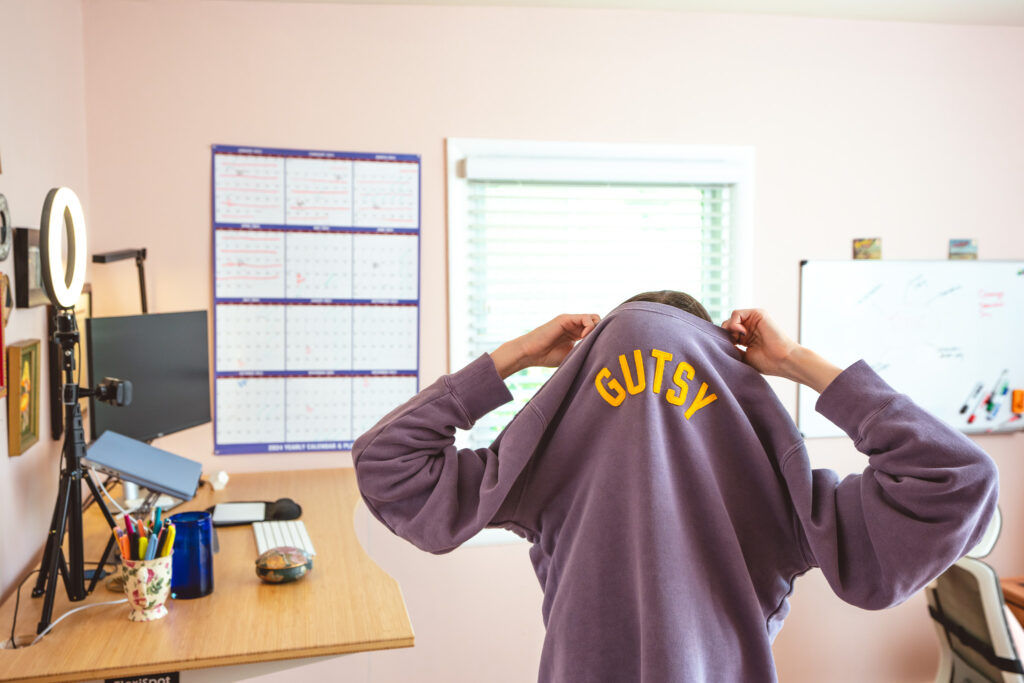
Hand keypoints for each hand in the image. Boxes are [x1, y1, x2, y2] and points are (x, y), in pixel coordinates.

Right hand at [491, 313, 600, 378]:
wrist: (530, 354)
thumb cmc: (547, 357)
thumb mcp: (571, 355)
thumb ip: (584, 350)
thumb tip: (602, 353)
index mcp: (577, 333)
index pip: (597, 330)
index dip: (602, 336)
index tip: (602, 348)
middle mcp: (575, 325)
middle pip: (598, 322)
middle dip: (602, 332)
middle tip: (598, 344)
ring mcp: (570, 321)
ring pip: (594, 318)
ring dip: (596, 329)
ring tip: (588, 342)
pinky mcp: (565, 318)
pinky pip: (585, 318)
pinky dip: (589, 327)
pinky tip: (583, 338)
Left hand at [721, 308, 841, 392]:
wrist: (782, 360)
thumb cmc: (767, 362)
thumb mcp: (743, 357)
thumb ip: (731, 349)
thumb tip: (717, 343)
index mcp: (746, 337)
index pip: (727, 333)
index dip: (723, 339)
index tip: (725, 349)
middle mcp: (749, 327)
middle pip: (727, 325)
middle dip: (725, 334)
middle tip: (733, 345)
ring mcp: (754, 320)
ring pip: (730, 318)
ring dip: (730, 329)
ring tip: (738, 340)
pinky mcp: (758, 314)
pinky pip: (736, 313)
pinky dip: (734, 323)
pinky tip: (742, 333)